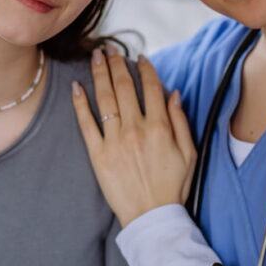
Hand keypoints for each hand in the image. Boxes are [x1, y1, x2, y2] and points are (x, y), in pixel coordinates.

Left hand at [71, 47, 196, 227]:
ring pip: (105, 98)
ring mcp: (115, 141)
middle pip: (124, 86)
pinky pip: (86, 123)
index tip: (139, 57)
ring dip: (99, 73)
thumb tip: (173, 93)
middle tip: (110, 48)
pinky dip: (80, 103)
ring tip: (95, 56)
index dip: (145, 68)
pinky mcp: (98, 155)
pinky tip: (76, 86)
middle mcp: (136, 128)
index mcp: (159, 126)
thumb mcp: (189, 153)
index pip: (151, 87)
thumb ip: (180, 120)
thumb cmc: (173, 186)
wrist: (152, 217)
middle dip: (117, 63)